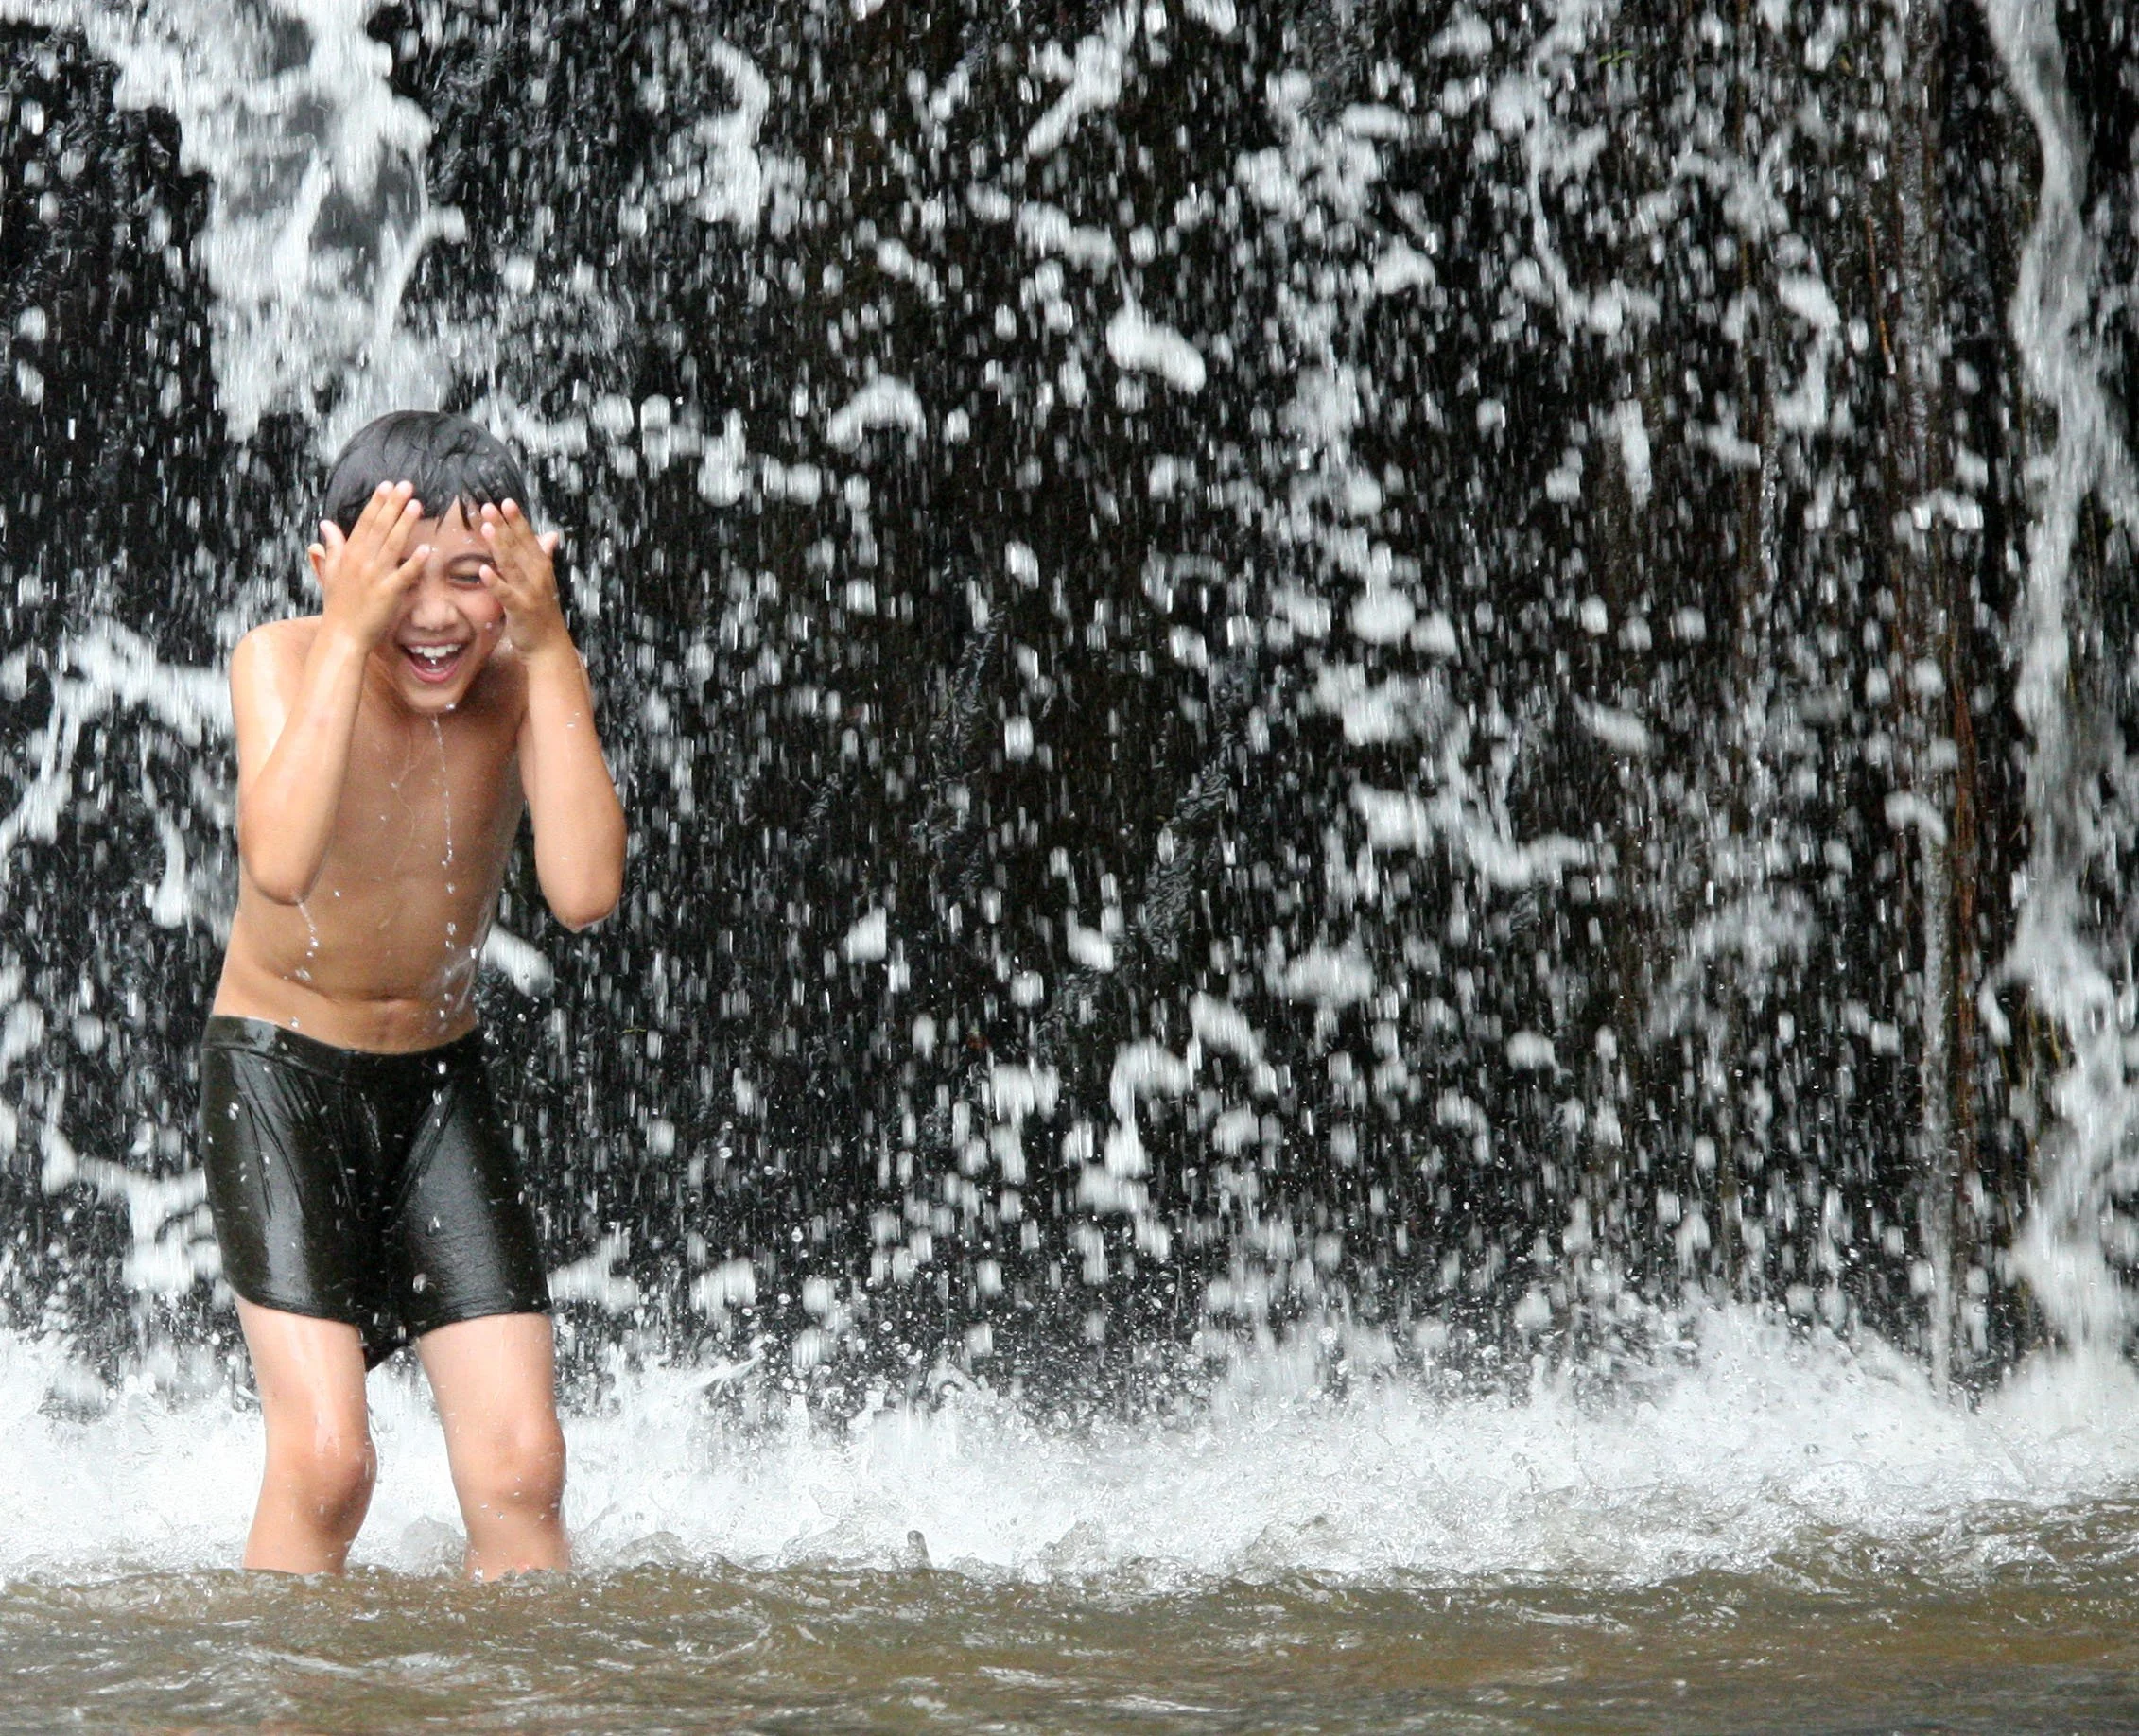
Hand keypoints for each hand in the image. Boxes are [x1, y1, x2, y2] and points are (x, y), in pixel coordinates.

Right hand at [310, 481, 427, 647]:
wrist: (341, 636)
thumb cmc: (338, 606)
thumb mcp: (332, 572)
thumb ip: (333, 547)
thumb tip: (326, 524)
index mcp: (350, 555)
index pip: (365, 523)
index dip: (377, 503)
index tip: (386, 485)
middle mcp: (362, 562)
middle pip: (379, 528)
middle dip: (393, 505)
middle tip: (406, 485)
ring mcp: (375, 577)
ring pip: (392, 545)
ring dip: (404, 523)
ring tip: (416, 504)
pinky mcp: (388, 594)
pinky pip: (403, 575)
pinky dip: (414, 562)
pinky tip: (426, 548)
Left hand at [478, 500, 568, 657]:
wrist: (549, 647)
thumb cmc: (543, 614)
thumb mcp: (545, 582)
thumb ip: (544, 557)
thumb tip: (550, 535)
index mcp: (542, 568)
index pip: (529, 539)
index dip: (517, 521)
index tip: (506, 502)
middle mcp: (538, 576)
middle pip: (518, 547)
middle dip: (504, 526)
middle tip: (489, 506)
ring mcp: (529, 592)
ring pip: (511, 565)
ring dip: (499, 545)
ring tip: (485, 527)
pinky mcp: (520, 609)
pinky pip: (505, 594)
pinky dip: (495, 582)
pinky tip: (484, 570)